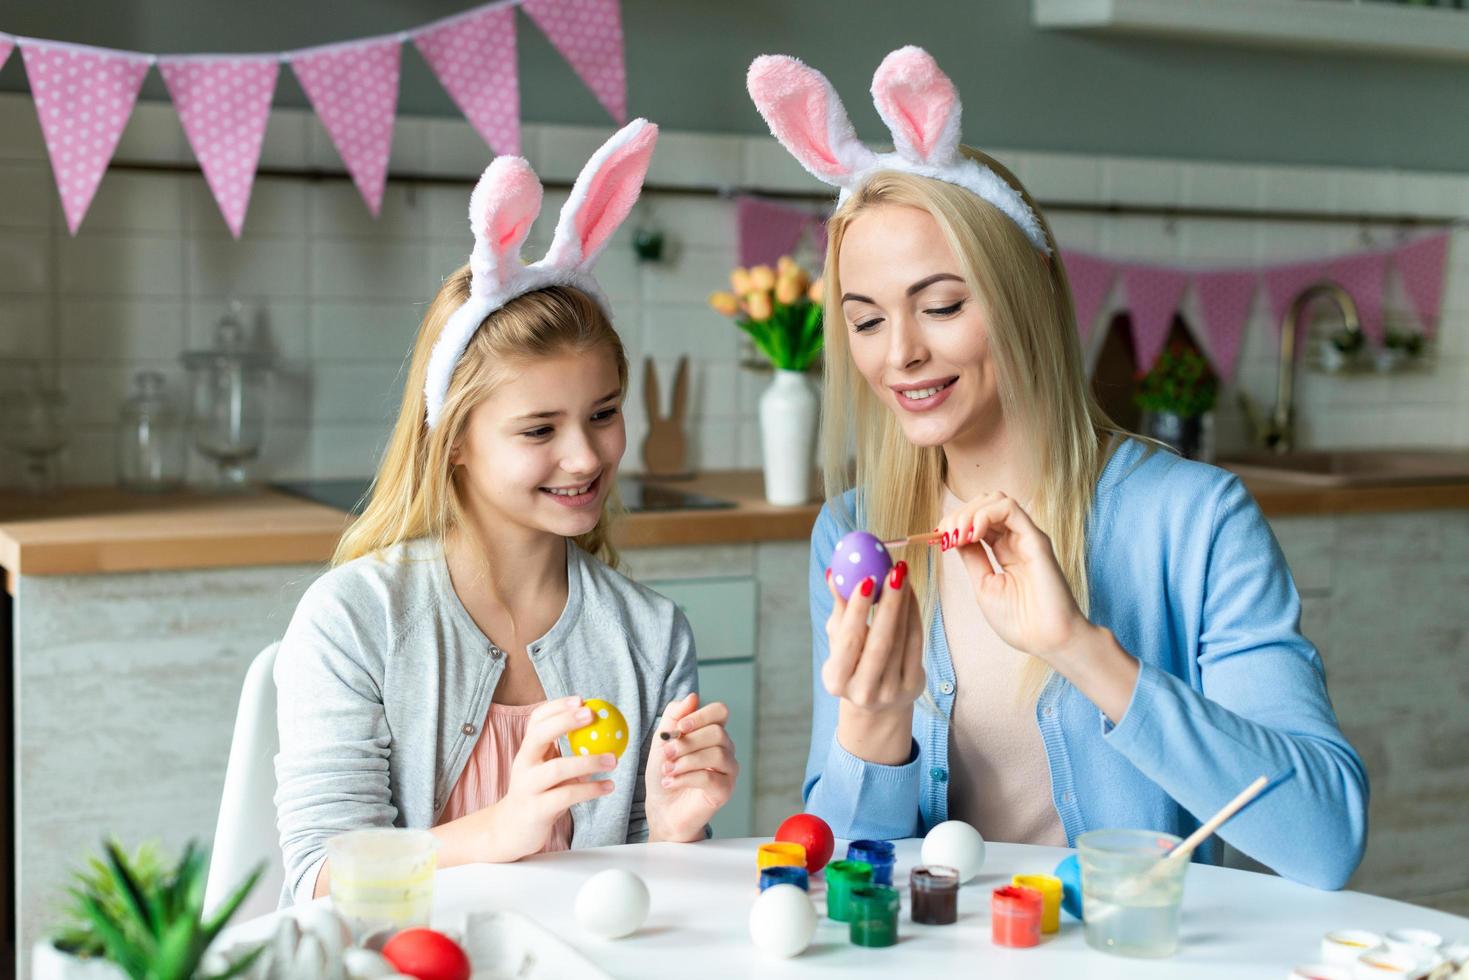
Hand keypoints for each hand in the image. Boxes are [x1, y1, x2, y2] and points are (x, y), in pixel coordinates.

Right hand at [480, 697, 616, 861]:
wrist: (511, 830)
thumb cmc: (537, 793)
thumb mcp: (546, 768)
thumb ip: (563, 751)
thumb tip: (601, 729)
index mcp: (528, 751)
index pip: (536, 720)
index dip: (557, 706)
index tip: (581, 699)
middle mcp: (523, 765)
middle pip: (539, 736)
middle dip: (565, 722)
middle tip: (593, 715)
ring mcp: (528, 787)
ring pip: (556, 769)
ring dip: (587, 762)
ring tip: (613, 759)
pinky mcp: (536, 810)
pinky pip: (566, 796)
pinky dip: (590, 790)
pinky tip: (608, 786)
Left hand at [645, 693, 737, 841]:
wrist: (662, 809)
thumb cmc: (665, 773)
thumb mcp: (662, 741)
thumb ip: (674, 717)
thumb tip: (692, 697)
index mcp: (712, 733)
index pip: (720, 712)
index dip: (701, 715)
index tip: (680, 728)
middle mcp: (725, 749)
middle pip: (717, 733)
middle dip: (688, 742)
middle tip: (667, 753)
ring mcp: (728, 770)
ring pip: (716, 754)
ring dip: (686, 761)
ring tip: (667, 770)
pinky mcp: (725, 791)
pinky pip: (710, 778)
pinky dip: (685, 778)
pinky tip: (670, 782)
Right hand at [822, 560, 924, 712]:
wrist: (877, 703)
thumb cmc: (852, 663)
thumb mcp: (839, 641)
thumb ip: (839, 609)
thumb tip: (835, 573)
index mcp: (837, 681)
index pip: (849, 641)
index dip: (857, 610)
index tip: (866, 579)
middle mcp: (864, 691)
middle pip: (880, 642)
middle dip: (889, 603)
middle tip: (893, 571)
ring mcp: (892, 691)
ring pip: (902, 640)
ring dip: (904, 603)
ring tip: (902, 574)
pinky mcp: (914, 685)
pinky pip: (916, 643)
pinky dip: (914, 615)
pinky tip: (910, 593)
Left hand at [937, 491, 1089, 661]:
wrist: (1047, 641)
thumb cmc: (1020, 621)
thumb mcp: (984, 585)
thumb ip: (972, 557)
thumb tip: (953, 536)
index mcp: (1003, 549)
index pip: (975, 520)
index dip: (953, 522)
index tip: (937, 537)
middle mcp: (1015, 538)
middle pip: (983, 504)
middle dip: (958, 514)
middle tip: (945, 535)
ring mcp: (1026, 536)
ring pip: (995, 499)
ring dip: (969, 511)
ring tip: (959, 535)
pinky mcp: (1036, 539)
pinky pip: (1010, 508)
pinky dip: (985, 514)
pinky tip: (974, 533)